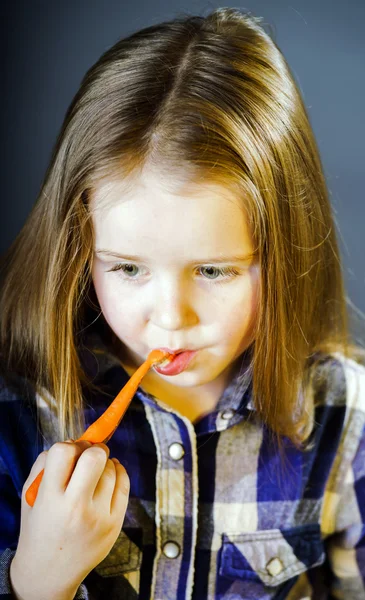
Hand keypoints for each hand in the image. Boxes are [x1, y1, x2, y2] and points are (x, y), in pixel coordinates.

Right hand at [10, 440, 129, 599]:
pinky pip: (124, 483)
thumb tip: (73, 441)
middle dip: (92, 449)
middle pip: (95, 456)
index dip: (68, 446)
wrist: (49, 573)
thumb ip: (44, 465)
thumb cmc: (39, 528)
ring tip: (94, 470)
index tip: (69, 453)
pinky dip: (118, 471)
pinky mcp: (115, 523)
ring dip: (104, 462)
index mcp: (49, 499)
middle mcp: (76, 508)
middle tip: (87, 455)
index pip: (63, 452)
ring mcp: (99, 516)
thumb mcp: (30, 497)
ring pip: (111, 468)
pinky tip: (110, 472)